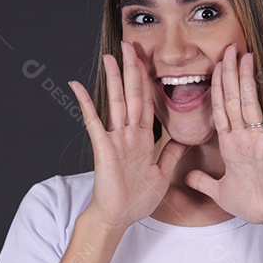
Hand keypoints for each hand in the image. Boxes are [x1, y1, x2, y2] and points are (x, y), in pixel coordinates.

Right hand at [69, 41, 186, 232]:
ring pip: (117, 102)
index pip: (148, 104)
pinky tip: (77, 86)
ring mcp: (115, 139)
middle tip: (130, 45)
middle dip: (133, 70)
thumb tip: (184, 139)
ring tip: (109, 55)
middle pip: (133, 95)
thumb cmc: (137, 200)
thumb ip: (170, 155)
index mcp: (143, 139)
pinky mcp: (103, 147)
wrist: (119, 217)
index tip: (150, 62)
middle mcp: (129, 134)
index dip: (150, 82)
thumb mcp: (162, 174)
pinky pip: (94, 122)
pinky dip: (85, 103)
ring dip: (113, 79)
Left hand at [184, 44, 262, 231]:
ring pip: (250, 104)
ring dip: (247, 79)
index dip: (214, 88)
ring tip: (247, 56)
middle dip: (228, 74)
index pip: (219, 110)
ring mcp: (259, 140)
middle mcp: (244, 138)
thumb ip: (204, 181)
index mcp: (231, 145)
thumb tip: (188, 176)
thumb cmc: (254, 204)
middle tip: (228, 49)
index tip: (212, 67)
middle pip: (233, 100)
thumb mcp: (220, 192)